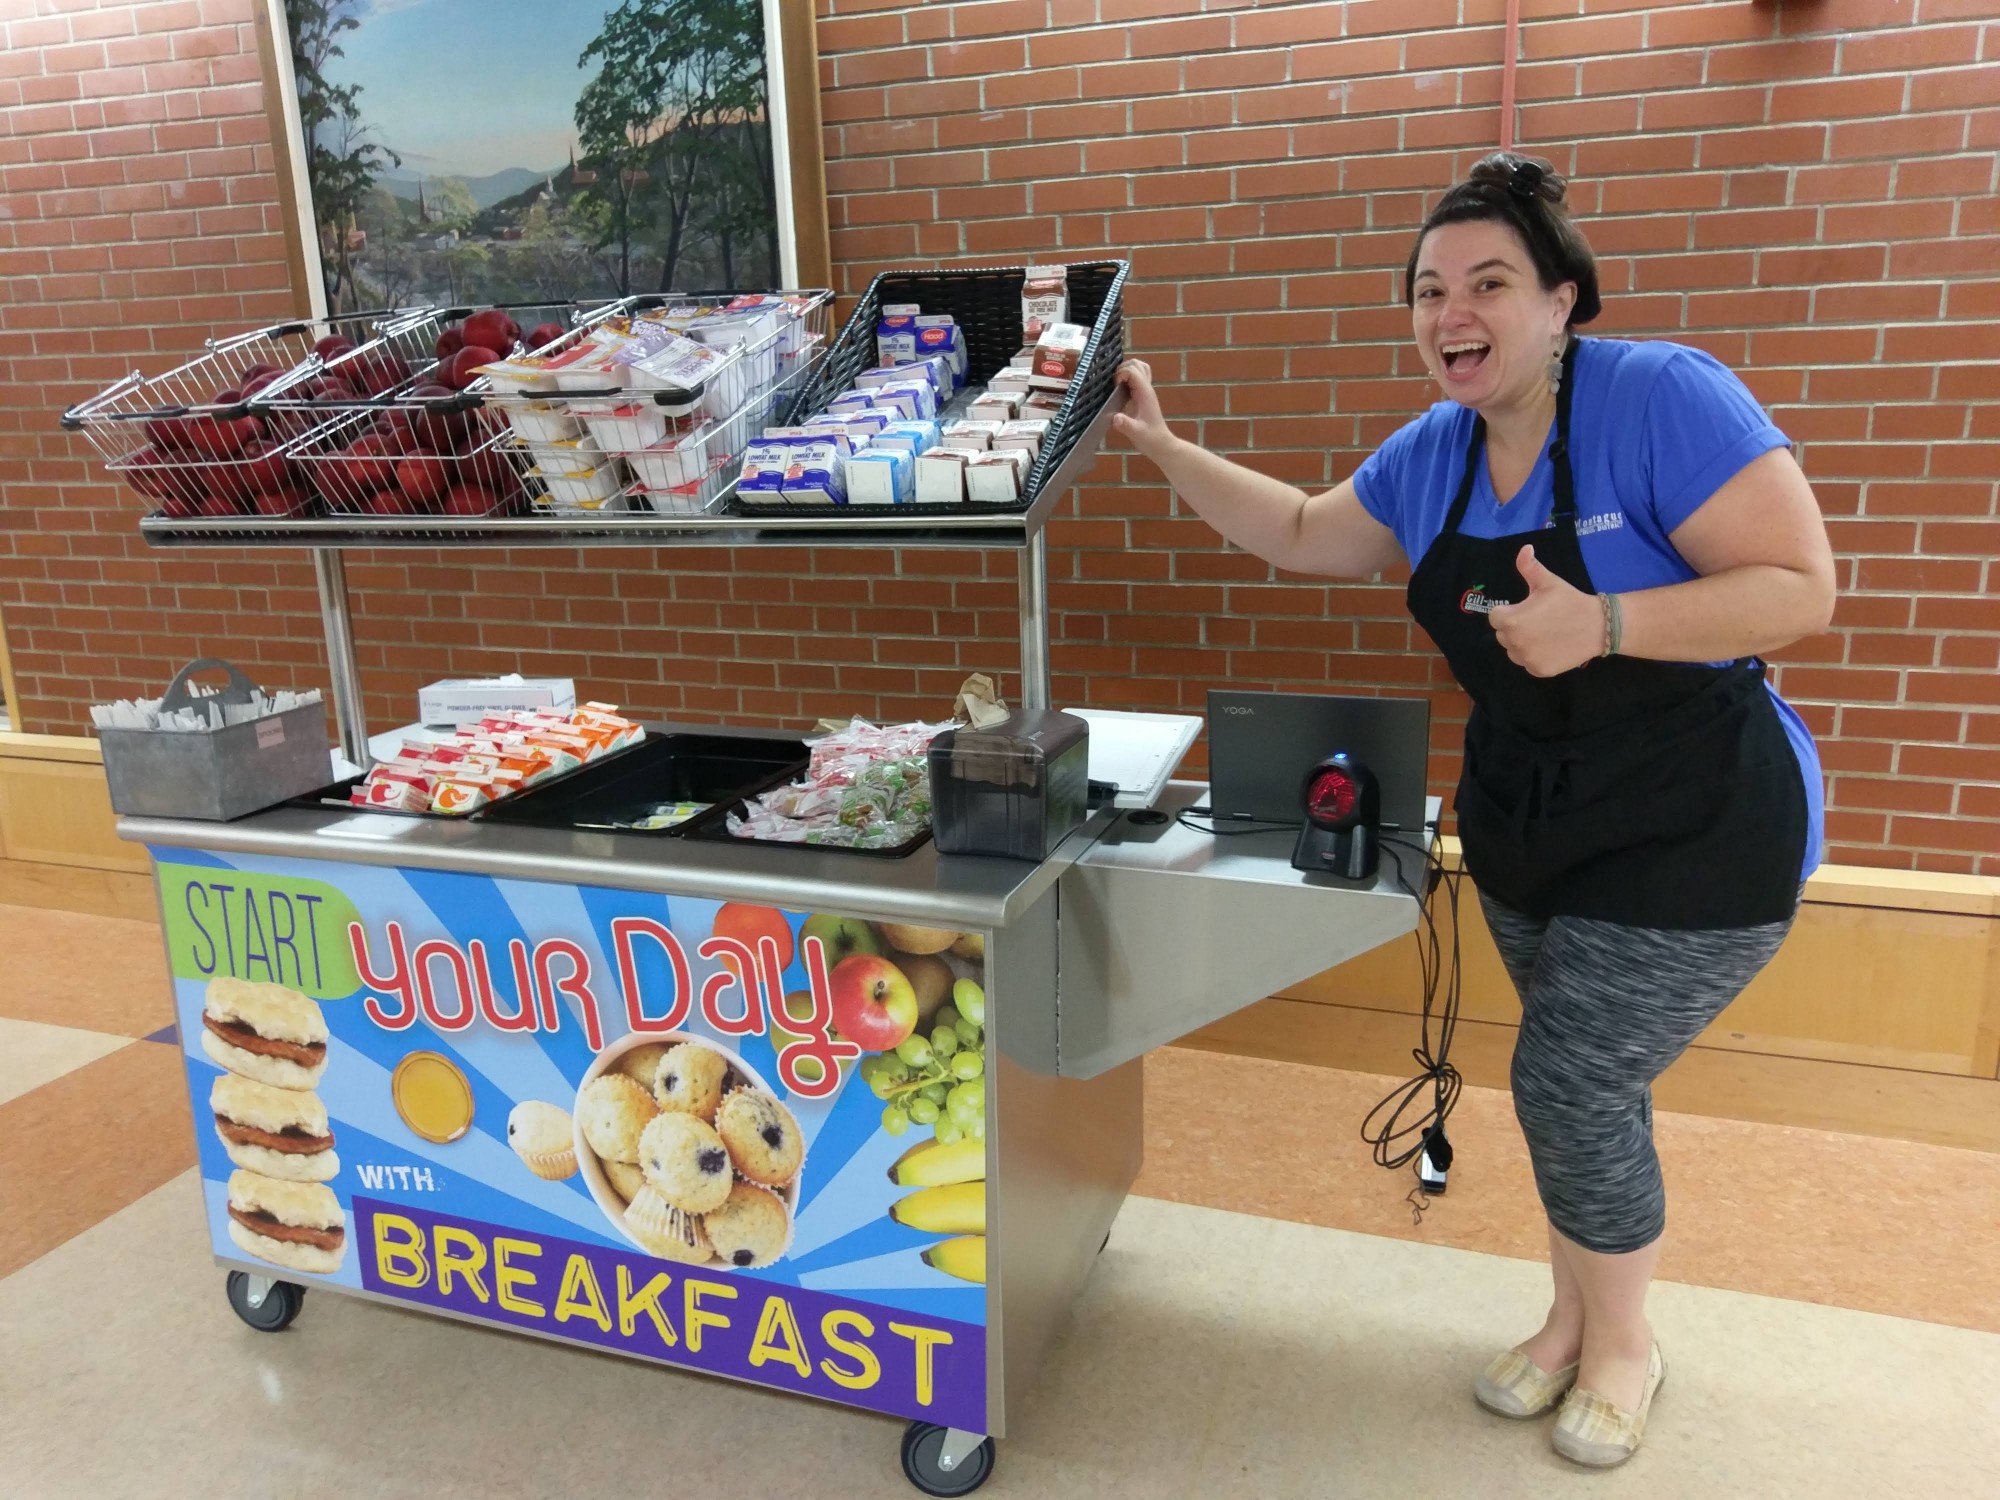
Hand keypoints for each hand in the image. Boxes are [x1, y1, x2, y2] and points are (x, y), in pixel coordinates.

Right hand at [1110, 359, 1172, 458]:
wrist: (1162, 445)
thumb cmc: (1151, 439)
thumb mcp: (1136, 433)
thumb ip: (1125, 425)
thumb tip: (1114, 417)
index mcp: (1145, 394)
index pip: (1133, 371)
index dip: (1121, 373)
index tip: (1114, 386)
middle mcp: (1146, 389)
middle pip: (1137, 364)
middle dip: (1122, 368)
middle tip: (1113, 383)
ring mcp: (1146, 392)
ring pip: (1139, 368)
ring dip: (1126, 370)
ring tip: (1116, 383)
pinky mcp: (1144, 397)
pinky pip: (1137, 379)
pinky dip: (1128, 378)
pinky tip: (1119, 390)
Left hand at [1488, 544, 1603, 676]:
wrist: (1598, 626)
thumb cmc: (1569, 601)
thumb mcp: (1548, 581)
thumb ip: (1529, 566)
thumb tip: (1524, 548)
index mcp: (1512, 620)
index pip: (1495, 617)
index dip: (1508, 611)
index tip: (1525, 608)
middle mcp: (1514, 643)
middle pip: (1502, 634)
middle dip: (1514, 627)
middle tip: (1537, 620)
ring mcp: (1526, 659)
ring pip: (1513, 650)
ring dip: (1522, 643)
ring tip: (1543, 632)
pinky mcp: (1538, 670)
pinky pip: (1527, 662)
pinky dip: (1534, 656)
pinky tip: (1550, 646)